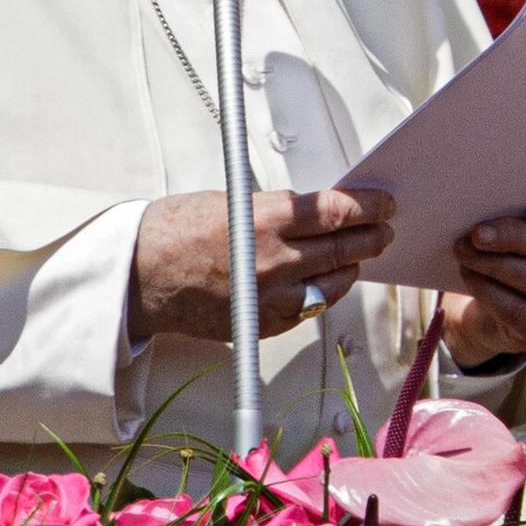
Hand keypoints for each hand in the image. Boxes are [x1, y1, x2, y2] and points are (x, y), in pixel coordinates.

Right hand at [128, 187, 394, 342]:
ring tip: (360, 253)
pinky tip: (329, 281)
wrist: (141, 276)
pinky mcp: (265, 324)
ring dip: (353, 266)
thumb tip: (316, 212)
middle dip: (373, 235)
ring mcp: (272, 298)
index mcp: (266, 221)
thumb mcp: (231, 201)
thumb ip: (278, 209)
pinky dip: (326, 292)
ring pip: (335, 283)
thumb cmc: (175, 231)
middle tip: (385, 227)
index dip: (370, 206)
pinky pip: (312, 309)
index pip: (337, 212)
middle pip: (345, 248)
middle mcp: (275, 262)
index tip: (384, 203)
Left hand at [443, 189, 525, 368]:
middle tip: (477, 234)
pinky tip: (469, 276)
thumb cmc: (506, 253)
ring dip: (495, 264)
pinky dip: (489, 291)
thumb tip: (478, 205)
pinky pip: (520, 310)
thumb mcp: (512, 229)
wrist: (491, 309)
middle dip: (511, 236)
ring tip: (464, 252)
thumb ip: (509, 212)